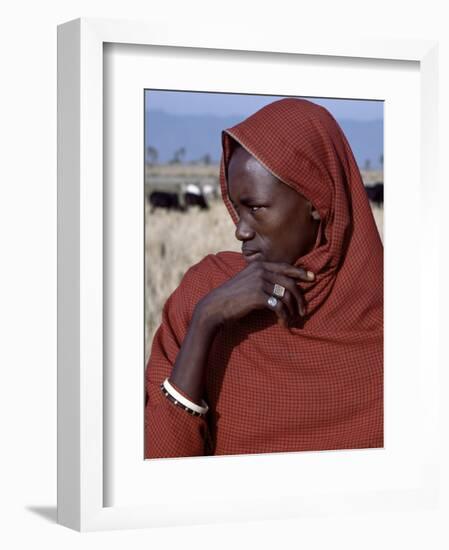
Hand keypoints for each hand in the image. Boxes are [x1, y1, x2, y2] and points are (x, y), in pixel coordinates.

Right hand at [196, 260, 314, 328]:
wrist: (216, 306)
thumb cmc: (232, 296)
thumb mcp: (247, 280)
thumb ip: (263, 278)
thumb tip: (284, 286)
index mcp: (259, 264)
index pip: (286, 267)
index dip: (301, 272)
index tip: (313, 278)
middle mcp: (261, 270)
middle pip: (290, 282)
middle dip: (300, 297)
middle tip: (304, 310)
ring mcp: (260, 282)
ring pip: (286, 295)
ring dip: (293, 310)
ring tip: (293, 319)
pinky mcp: (258, 296)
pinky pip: (279, 307)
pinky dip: (284, 317)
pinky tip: (283, 323)